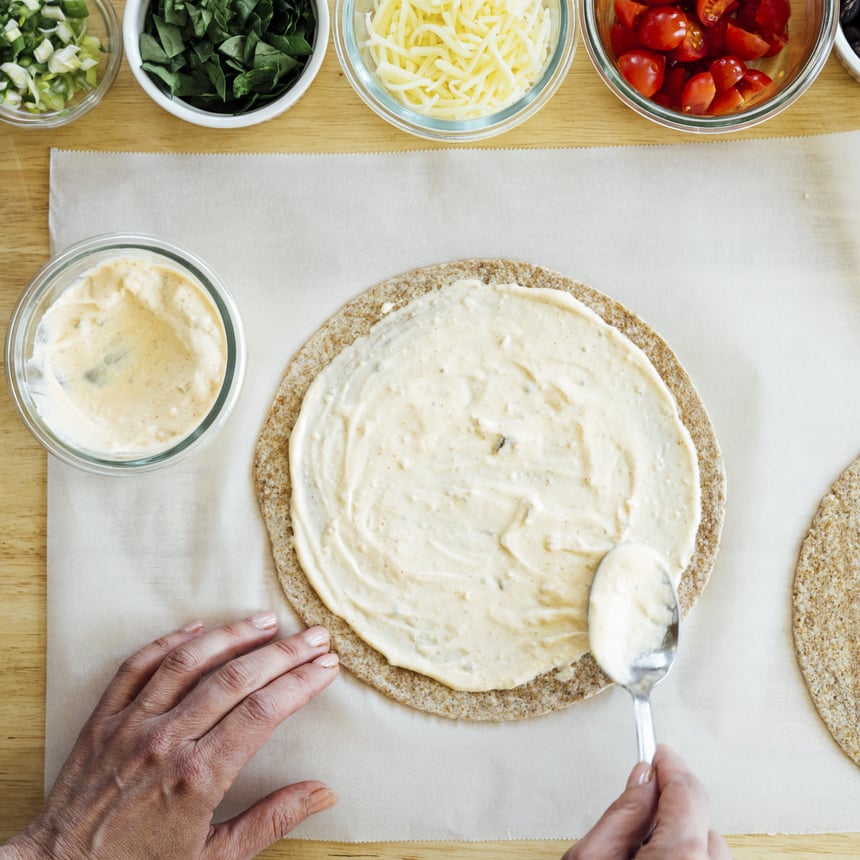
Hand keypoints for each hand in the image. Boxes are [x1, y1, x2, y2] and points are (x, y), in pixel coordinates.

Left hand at [2, 613, 338, 859]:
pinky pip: (138, 666)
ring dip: (233, 635)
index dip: (301, 683)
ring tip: (266, 620)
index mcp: (198, 777)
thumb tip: (323, 791)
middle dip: (284, 652)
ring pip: (190, 662)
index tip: (326, 668)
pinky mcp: (103, 719)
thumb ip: (270, 821)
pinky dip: (169, 642)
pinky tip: (198, 629)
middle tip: (315, 636)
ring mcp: (131, 725)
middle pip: (236, 679)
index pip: (264, 712)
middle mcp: (166, 741)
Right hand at [563, 745, 730, 859]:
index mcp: (680, 858)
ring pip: (707, 851)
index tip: (659, 752)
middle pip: (701, 825)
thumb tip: (643, 778)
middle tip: (636, 818)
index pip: (686, 792)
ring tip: (642, 855)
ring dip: (681, 843)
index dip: (669, 765)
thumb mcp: (590, 858)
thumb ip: (620, 815)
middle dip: (670, 813)